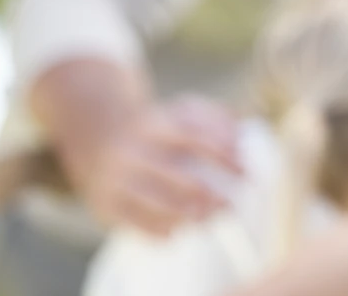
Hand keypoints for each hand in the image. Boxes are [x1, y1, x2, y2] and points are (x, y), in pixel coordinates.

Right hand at [74, 95, 241, 235]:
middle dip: (205, 193)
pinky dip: (154, 230)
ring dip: (182, 214)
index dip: (221, 154)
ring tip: (206, 219)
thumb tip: (242, 133)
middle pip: (173, 174)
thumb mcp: (182, 113)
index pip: (192, 137)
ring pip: (151, 200)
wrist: (102, 142)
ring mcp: (117, 178)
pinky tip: (174, 234)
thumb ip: (214, 118)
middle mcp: (135, 151)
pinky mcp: (105, 202)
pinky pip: (131, 221)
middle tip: (230, 205)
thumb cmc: (161, 132)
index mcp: (156, 124)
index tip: (244, 170)